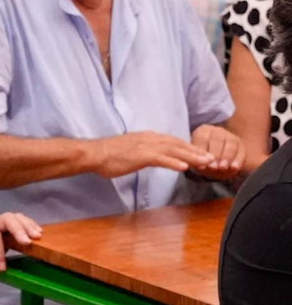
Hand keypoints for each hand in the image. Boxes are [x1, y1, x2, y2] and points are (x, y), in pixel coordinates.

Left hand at [0, 212, 42, 273]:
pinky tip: (38, 234)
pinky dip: (30, 226)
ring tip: (38, 236)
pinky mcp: (8, 228)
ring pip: (16, 217)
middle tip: (29, 242)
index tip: (2, 268)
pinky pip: (21, 222)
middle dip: (18, 229)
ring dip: (28, 226)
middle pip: (6, 218)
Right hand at [93, 131, 217, 178]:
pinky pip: (162, 159)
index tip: (200, 154)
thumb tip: (147, 157)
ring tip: (206, 162)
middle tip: (212, 158)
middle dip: (196, 151)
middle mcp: (149, 138)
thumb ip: (142, 152)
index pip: (173, 141)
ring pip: (174, 150)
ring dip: (192, 156)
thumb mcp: (129, 151)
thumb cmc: (107, 155)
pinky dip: (174, 162)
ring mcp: (146, 146)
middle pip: (178, 144)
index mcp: (147, 137)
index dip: (188, 147)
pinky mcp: (141, 156)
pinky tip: (184, 167)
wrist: (93, 153)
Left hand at [190, 125, 245, 180]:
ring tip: (223, 168)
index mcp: (202, 131)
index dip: (203, 151)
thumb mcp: (197, 159)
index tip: (202, 162)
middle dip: (216, 155)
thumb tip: (202, 165)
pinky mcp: (240, 144)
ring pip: (230, 144)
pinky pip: (241, 151)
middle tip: (214, 166)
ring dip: (227, 157)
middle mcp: (217, 131)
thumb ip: (198, 160)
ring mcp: (230, 136)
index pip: (202, 138)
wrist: (217, 162)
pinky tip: (234, 167)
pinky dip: (237, 160)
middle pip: (217, 140)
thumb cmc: (203, 160)